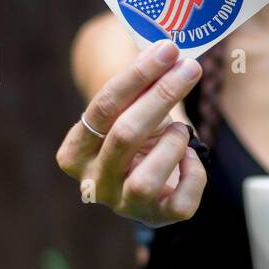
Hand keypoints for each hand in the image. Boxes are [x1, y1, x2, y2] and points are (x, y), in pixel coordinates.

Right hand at [55, 39, 206, 226]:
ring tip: (181, 128)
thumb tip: (170, 50)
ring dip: (172, 144)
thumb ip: (141, 85)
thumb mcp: (131, 108)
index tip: (167, 49)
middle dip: (162, 96)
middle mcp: (94, 183)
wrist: (150, 173)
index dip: (137, 76)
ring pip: (146, 179)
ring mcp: (124, 205)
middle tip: (190, 67)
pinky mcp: (158, 219)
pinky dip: (194, 173)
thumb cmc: (138, 131)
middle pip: (125, 135)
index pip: (102, 108)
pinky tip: (190, 156)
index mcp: (74, 154)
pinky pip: (181, 201)